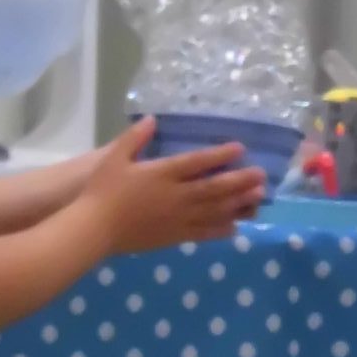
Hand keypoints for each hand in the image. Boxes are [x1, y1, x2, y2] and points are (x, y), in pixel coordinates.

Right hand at [78, 119, 266, 256]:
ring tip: (258, 200)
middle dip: (240, 182)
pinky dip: (221, 229)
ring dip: (238, 205)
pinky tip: (236, 226)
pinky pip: (203, 233)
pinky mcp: (174, 237)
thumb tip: (153, 119)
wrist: (94, 230)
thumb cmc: (103, 191)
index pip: (197, 162)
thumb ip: (135, 138)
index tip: (240, 148)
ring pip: (214, 212)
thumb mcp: (115, 158)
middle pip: (214, 189)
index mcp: (162, 174)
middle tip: (262, 176)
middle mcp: (176, 196)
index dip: (220, 155)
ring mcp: (177, 219)